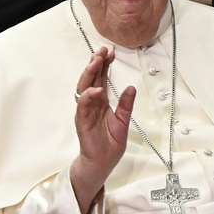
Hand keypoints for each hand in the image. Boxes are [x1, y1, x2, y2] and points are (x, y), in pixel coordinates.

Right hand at [69, 47, 134, 210]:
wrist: (102, 163)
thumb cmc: (110, 144)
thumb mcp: (123, 121)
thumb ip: (126, 104)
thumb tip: (131, 87)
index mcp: (101, 102)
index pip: (101, 79)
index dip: (104, 65)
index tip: (111, 53)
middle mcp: (91, 104)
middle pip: (91, 79)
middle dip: (95, 63)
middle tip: (102, 50)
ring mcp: (85, 111)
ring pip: (84, 88)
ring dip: (89, 74)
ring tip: (96, 61)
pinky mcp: (82, 121)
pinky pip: (83, 106)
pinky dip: (88, 96)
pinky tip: (96, 89)